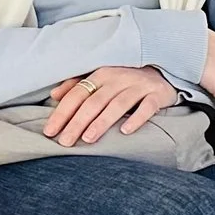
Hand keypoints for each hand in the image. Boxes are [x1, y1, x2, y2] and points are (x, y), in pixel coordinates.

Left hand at [44, 65, 175, 145]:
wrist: (164, 71)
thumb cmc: (127, 79)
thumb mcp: (102, 78)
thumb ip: (77, 85)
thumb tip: (54, 95)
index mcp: (101, 74)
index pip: (77, 94)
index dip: (62, 112)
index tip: (50, 131)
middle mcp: (119, 78)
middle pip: (94, 101)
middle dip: (77, 122)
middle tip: (65, 142)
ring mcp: (139, 85)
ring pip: (118, 104)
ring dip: (102, 122)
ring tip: (88, 139)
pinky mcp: (157, 94)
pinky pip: (147, 107)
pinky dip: (136, 118)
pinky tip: (125, 132)